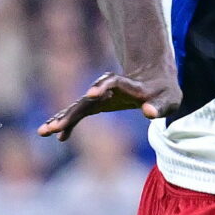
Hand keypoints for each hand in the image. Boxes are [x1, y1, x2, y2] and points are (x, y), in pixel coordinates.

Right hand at [38, 70, 178, 140]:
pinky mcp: (95, 104)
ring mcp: (99, 96)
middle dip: (71, 112)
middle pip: (87, 99)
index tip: (90, 95)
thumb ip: (159, 106)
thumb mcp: (169, 100)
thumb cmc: (164, 93)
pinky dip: (68, 122)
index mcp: (128, 85)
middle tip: (55, 125)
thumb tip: (148, 112)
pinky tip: (56, 135)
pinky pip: (78, 114)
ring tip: (45, 130)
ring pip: (78, 106)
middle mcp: (108, 89)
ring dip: (62, 118)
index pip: (112, 83)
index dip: (102, 87)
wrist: (153, 80)